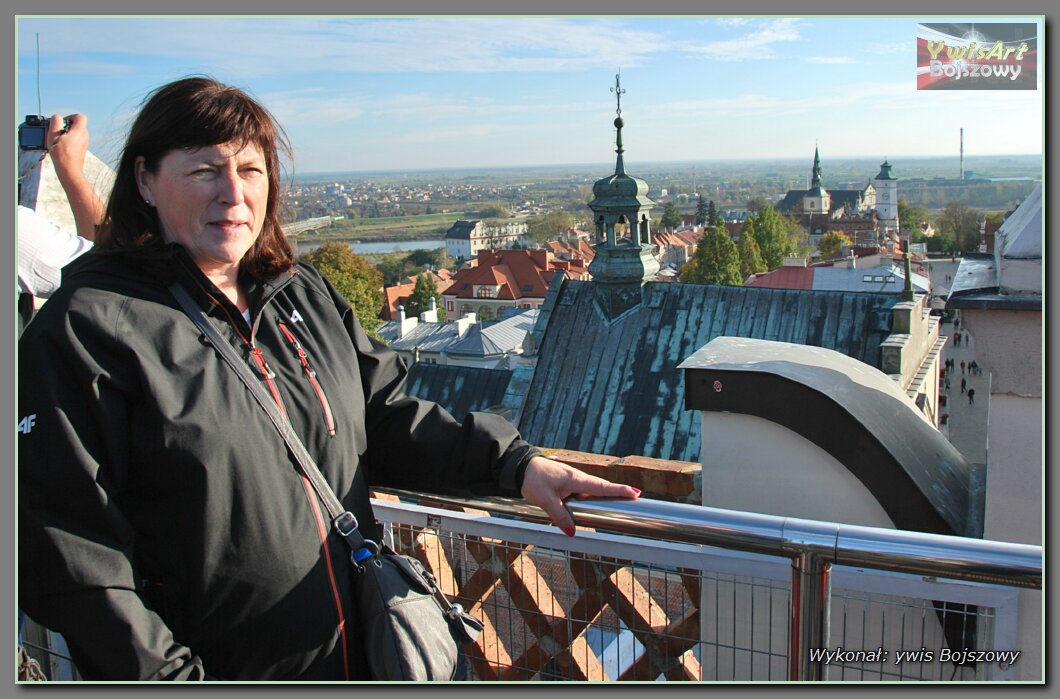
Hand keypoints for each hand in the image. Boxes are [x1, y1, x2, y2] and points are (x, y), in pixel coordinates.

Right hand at [47, 113, 88, 179]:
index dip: (69, 117)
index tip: (61, 123)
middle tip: (58, 133)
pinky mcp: (81, 149)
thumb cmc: (62, 155)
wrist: (69, 171)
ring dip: (66, 134)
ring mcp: (84, 143)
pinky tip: (61, 147)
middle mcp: (85, 136)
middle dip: (66, 126)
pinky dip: (68, 141)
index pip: (79, 116)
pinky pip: (75, 140)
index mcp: (80, 131)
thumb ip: (55, 123)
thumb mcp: (54, 136)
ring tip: (58, 141)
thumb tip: (57, 117)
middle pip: (77, 125)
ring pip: (76, 133)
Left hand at [520, 456, 639, 536]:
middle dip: (618, 491)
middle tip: (636, 496)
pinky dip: (594, 493)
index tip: (635, 493)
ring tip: (622, 499)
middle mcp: (577, 477)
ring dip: (607, 492)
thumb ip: (560, 516)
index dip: (619, 490)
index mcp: (575, 479)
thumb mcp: (546, 501)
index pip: (602, 487)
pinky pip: (584, 489)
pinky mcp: (567, 481)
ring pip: (593, 488)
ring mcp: (572, 478)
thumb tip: (573, 533)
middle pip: (602, 486)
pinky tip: (596, 501)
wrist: (521, 467)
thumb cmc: (533, 480)